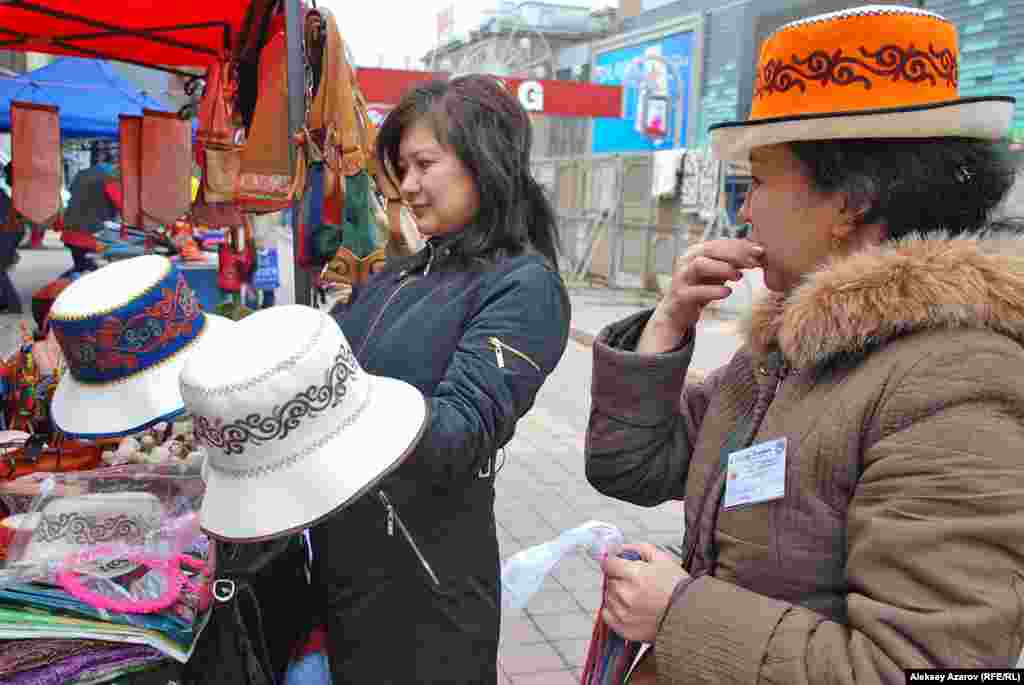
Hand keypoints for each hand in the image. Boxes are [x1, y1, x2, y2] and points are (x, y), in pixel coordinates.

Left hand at [600, 543, 689, 642]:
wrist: (690, 615)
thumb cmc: (678, 587)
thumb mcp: (661, 558)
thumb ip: (638, 549)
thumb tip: (620, 548)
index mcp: (633, 575)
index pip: (608, 563)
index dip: (613, 562)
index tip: (617, 564)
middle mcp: (625, 594)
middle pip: (609, 580)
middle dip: (619, 578)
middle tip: (634, 582)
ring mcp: (623, 613)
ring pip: (608, 597)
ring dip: (617, 594)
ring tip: (636, 596)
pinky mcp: (624, 629)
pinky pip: (607, 615)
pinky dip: (613, 610)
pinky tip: (627, 608)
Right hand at [638, 239, 763, 353]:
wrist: (678, 312)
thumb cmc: (701, 288)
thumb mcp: (718, 273)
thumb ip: (734, 262)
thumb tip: (759, 253)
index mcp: (697, 252)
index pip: (720, 243)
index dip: (740, 245)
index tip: (759, 250)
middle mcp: (687, 261)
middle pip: (710, 249)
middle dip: (734, 254)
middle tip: (754, 262)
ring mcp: (682, 277)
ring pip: (699, 265)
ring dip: (722, 268)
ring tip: (739, 276)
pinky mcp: (680, 296)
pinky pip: (695, 291)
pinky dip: (712, 291)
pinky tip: (727, 292)